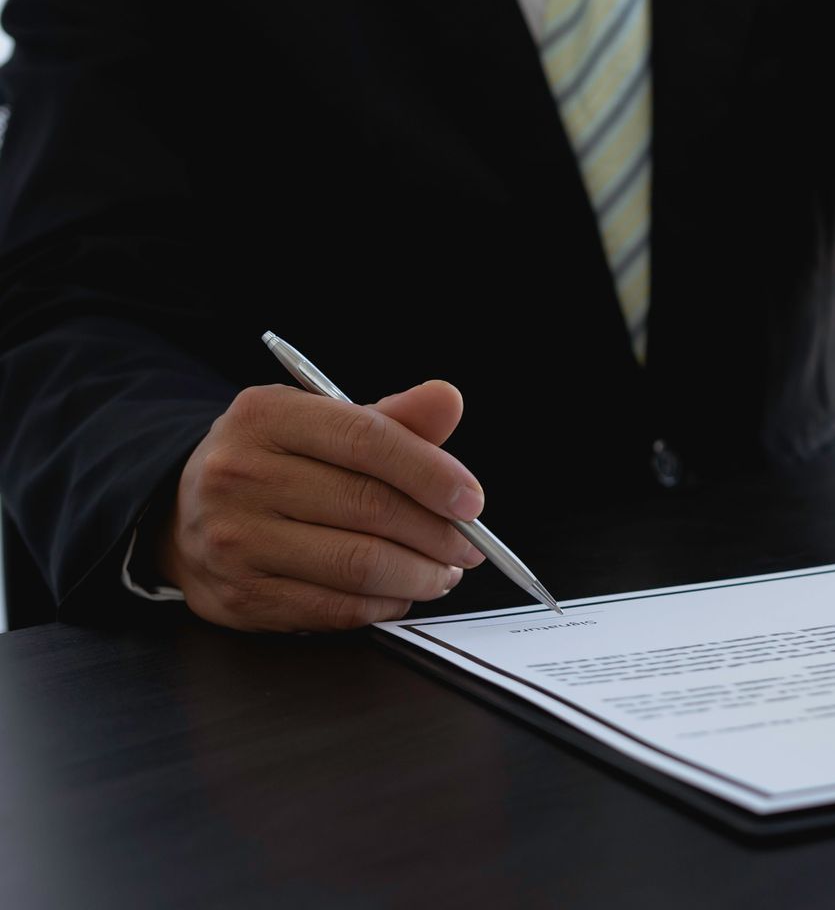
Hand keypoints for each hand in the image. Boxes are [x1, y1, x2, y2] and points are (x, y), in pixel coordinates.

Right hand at [158, 381, 487, 630]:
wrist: (186, 511)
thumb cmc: (277, 462)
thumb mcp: (322, 422)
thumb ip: (391, 418)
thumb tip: (447, 400)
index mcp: (266, 415)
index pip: (367, 441)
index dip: (432, 473)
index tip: (472, 500)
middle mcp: (239, 474)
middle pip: (369, 507)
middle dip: (437, 532)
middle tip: (470, 545)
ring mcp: (233, 539)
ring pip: (358, 564)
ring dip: (419, 574)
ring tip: (443, 570)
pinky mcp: (238, 596)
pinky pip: (334, 609)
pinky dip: (384, 604)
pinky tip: (401, 591)